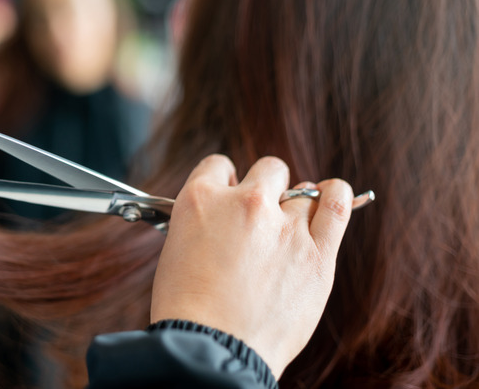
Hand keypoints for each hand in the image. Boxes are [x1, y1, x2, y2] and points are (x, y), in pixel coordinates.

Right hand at [150, 155, 352, 377]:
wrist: (210, 348)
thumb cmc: (187, 309)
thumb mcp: (177, 249)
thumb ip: (205, 223)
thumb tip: (227, 216)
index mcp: (201, 200)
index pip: (219, 166)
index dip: (226, 182)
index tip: (231, 198)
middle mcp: (245, 203)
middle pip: (268, 171)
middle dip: (264, 190)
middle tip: (259, 220)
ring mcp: (284, 226)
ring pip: (303, 191)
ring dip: (296, 203)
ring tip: (292, 223)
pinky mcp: (316, 254)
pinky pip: (337, 205)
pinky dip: (336, 196)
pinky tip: (331, 197)